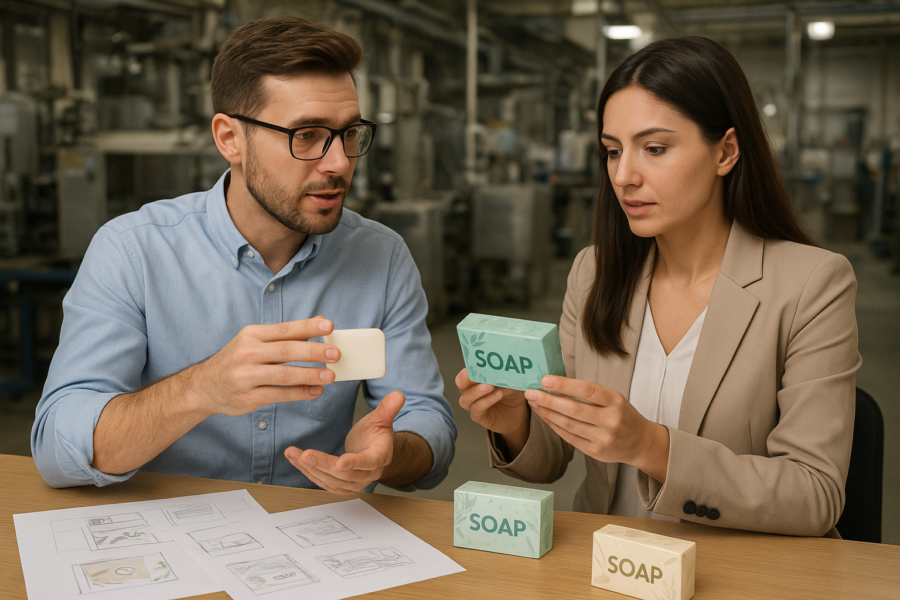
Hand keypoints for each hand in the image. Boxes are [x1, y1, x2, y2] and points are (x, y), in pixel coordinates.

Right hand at [190, 316, 339, 416]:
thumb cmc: (236, 361)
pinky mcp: (248, 398)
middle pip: (286, 351)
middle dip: (314, 352)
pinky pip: (279, 395)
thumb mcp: (253, 342)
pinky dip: (300, 393)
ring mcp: (246, 377)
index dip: (308, 327)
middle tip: (335, 354)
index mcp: (251, 335)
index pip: (284, 329)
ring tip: (330, 375)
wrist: (203, 387)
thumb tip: (318, 327)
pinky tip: (316, 391)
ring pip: (284, 375)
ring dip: (310, 375)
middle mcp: (246, 354)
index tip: (329, 326)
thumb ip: (283, 336)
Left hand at [284, 391, 404, 492]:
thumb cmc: (376, 434)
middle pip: (345, 474)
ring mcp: (354, 482)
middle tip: (305, 454)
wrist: (374, 450)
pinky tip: (296, 460)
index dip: (355, 462)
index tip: (341, 461)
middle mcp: (368, 474)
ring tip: (294, 454)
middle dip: (323, 464)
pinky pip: (324, 482)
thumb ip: (388, 408)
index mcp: (380, 457)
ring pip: (331, 480)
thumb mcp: (381, 418)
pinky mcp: (341, 484)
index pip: (369, 462)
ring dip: (310, 469)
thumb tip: (398, 394)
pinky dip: (309, 472)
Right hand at [455, 368, 529, 455]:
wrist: (517, 413)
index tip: (480, 361)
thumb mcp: (511, 380)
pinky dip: (487, 401)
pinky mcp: (479, 416)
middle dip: (467, 377)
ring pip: (466, 398)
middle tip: (480, 374)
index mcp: (474, 379)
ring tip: (491, 386)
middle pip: (460, 382)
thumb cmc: (510, 393)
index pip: (466, 370)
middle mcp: (470, 391)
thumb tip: (507, 367)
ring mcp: (473, 404)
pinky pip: (477, 409)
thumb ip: (506, 374)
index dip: (470, 366)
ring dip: (478, 391)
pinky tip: (497, 395)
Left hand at [524, 375, 669, 481]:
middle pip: (573, 409)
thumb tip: (557, 384)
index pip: (587, 391)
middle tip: (531, 392)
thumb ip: (589, 393)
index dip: (564, 385)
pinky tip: (545, 416)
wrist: (641, 442)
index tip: (545, 380)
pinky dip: (554, 426)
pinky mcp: (595, 452)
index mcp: (615, 402)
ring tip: (535, 403)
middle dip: (548, 400)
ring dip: (547, 413)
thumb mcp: (614, 398)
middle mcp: (610, 420)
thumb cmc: (623, 415)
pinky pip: (569, 437)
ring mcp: (603, 438)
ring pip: (568, 425)